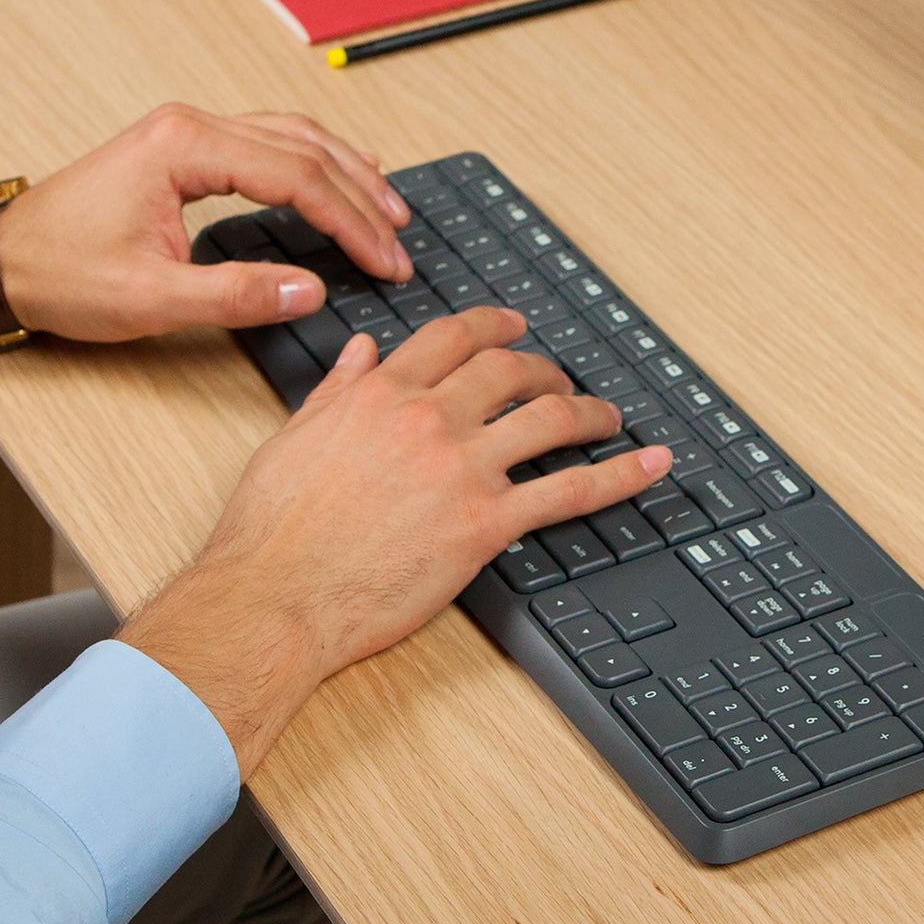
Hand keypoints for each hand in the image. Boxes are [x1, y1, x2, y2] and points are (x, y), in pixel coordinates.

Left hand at [0, 103, 411, 343]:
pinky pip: (271, 143)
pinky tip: (343, 177)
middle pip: (305, 148)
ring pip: (293, 137)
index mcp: (186, 149)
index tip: (385, 261)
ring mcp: (191, 134)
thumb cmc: (64, 273)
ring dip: (347, 172)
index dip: (351, 223)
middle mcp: (192, 127)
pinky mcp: (189, 151)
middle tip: (400, 244)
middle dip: (362, 198)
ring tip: (390, 209)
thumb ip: (237, 295)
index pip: (297, 177)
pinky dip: (317, 163)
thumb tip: (311, 290)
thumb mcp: (152, 299)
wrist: (6, 259)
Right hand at [119, 306, 673, 777]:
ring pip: (549, 418)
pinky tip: (651, 465)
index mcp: (379, 394)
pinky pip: (570, 489)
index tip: (514, 328)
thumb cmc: (272, 532)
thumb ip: (338, 392)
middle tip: (562, 381)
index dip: (494, 326)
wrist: (274, 597)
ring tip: (608, 418)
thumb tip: (362, 353)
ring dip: (589, 412)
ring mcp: (462, 468)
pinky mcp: (486, 523)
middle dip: (546, 369)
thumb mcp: (293, 440)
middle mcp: (427, 418)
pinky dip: (620, 475)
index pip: (452, 338)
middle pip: (510, 371)